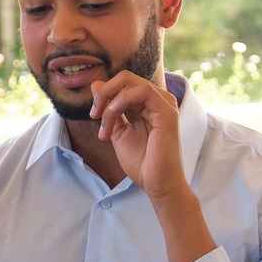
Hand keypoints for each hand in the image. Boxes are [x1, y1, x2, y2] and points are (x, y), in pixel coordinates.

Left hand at [86, 70, 186, 200]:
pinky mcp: (167, 111)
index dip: (104, 95)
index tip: (94, 117)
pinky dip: (122, 99)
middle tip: (94, 114)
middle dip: (104, 93)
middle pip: (125, 78)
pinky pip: (142, 91)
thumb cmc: (142, 162)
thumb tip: (96, 84)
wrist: (157, 184)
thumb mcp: (118, 131)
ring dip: (110, 99)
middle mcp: (158, 100)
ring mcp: (164, 104)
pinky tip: (113, 114)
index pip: (123, 84)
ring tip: (104, 121)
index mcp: (148, 104)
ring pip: (130, 81)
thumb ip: (109, 109)